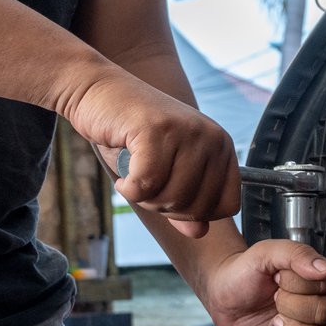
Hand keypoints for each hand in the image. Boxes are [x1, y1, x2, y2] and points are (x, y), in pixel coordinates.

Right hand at [62, 65, 240, 238]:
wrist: (99, 93)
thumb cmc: (132, 136)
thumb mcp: (163, 173)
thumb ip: (183, 203)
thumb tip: (199, 233)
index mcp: (221, 147)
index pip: (226, 205)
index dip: (195, 214)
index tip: (170, 196)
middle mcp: (211, 137)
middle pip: (197, 207)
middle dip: (164, 207)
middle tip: (145, 183)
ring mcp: (186, 131)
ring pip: (172, 198)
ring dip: (145, 198)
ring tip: (134, 175)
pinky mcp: (156, 129)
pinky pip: (146, 184)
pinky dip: (128, 189)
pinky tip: (122, 177)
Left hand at [202, 240, 325, 325]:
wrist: (223, 297)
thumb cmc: (245, 272)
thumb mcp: (265, 253)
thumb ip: (296, 254)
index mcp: (315, 277)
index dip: (300, 286)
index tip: (278, 280)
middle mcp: (317, 302)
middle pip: (325, 311)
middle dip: (292, 306)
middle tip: (274, 298)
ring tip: (277, 321)